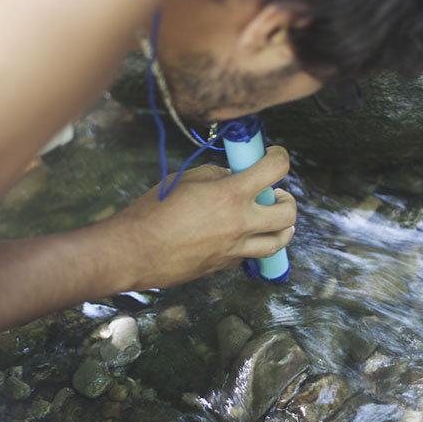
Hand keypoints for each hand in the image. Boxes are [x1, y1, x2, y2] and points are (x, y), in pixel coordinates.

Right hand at [106, 146, 296, 290]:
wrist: (134, 252)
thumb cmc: (153, 212)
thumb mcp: (185, 180)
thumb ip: (216, 175)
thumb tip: (234, 176)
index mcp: (230, 195)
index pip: (275, 170)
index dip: (280, 157)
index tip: (274, 156)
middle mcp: (240, 223)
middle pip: (288, 212)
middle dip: (286, 198)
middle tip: (275, 193)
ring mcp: (235, 248)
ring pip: (279, 241)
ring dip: (282, 227)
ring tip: (273, 218)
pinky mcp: (225, 265)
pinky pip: (252, 254)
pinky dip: (254, 242)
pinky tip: (242, 234)